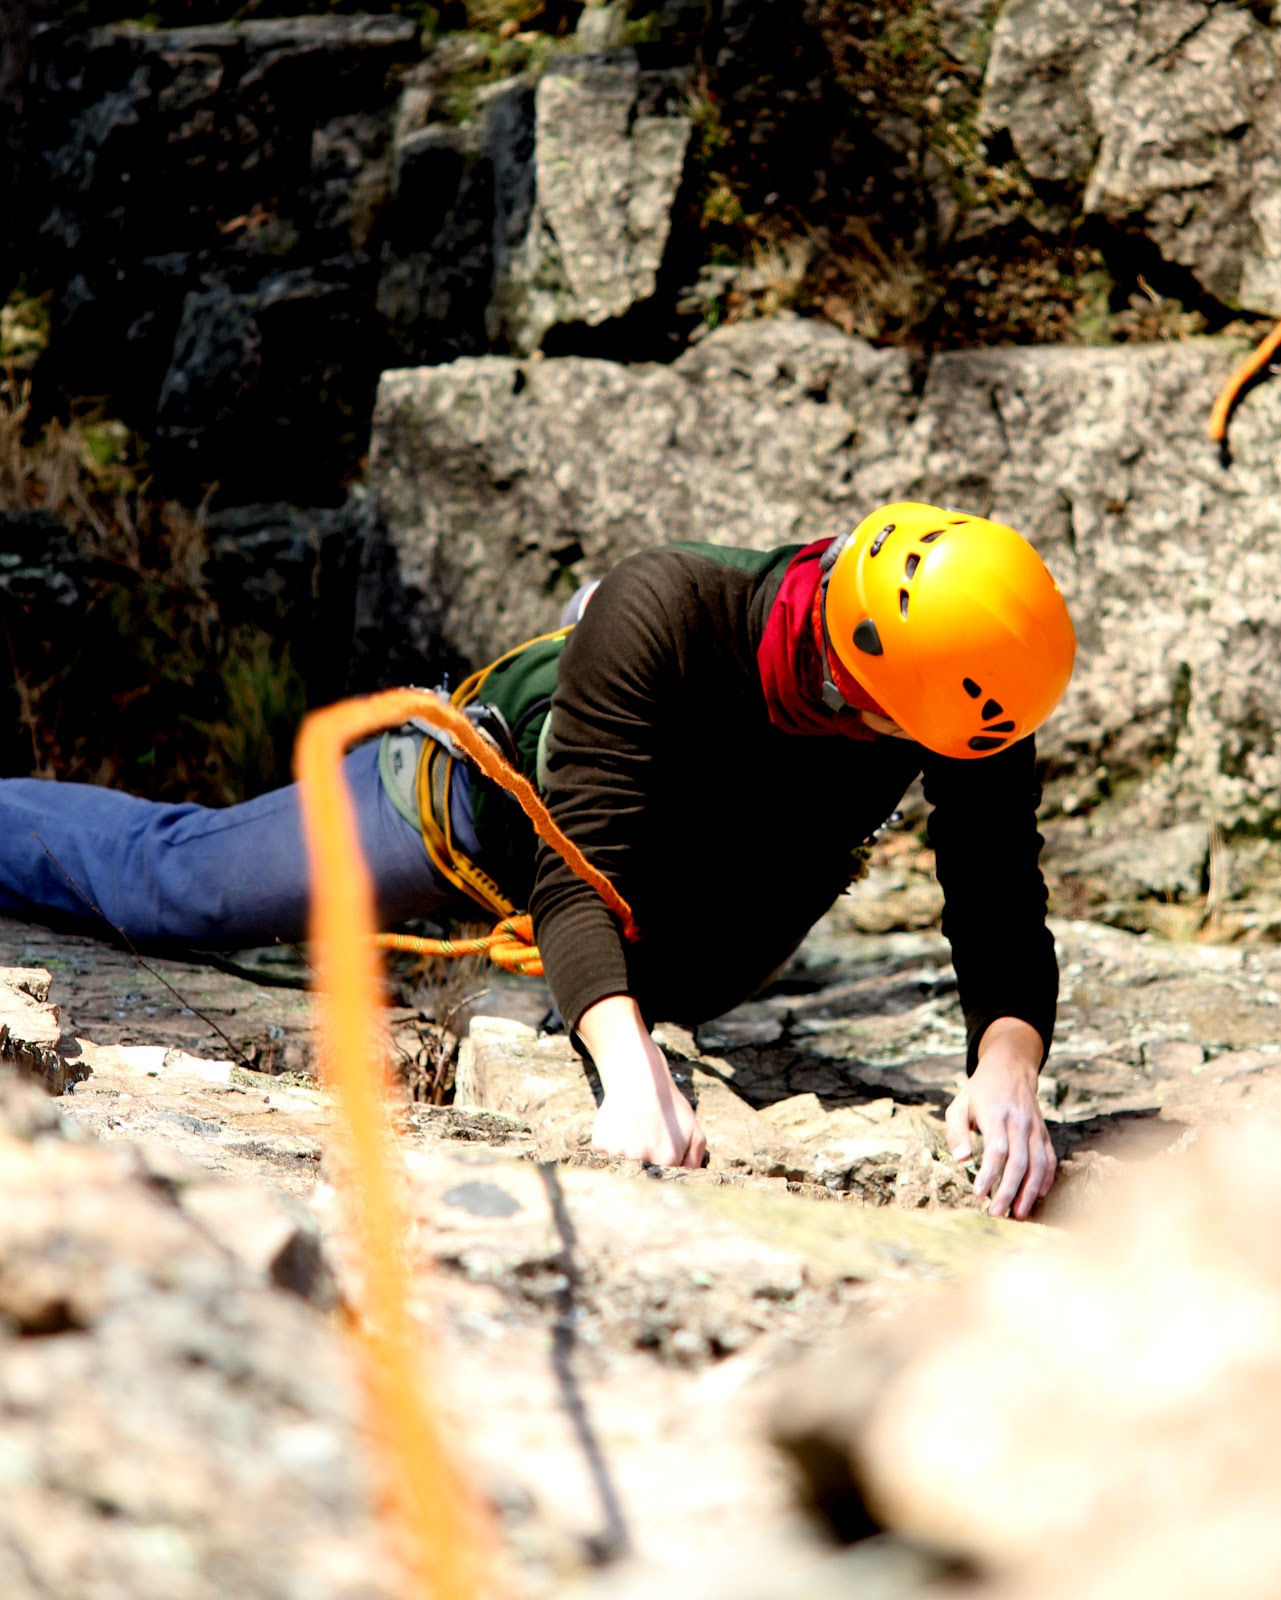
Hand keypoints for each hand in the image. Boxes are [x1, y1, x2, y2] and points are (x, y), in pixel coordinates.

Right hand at [576, 995, 707, 1168]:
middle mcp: (642, 1159)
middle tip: (646, 1150)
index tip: (660, 1165)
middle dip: (644, 1170)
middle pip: (641, 1179)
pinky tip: (619, 1132)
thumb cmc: (668, 1107)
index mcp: (667, 1159)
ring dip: (626, 1161)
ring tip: (634, 1138)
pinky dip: (611, 1151)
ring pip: (621, 1170)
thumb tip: (689, 1185)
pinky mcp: (601, 1145)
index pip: (663, 1184)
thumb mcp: (693, 1131)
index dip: (662, 1177)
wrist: (639, 1078)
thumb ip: (695, 1161)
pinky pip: (605, 1159)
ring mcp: (619, 1152)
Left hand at [945, 1017, 1055, 1219]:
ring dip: (1029, 1191)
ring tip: (1018, 1214)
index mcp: (996, 1114)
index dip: (989, 1174)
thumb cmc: (979, 1092)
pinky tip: (1039, 1196)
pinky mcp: (1044, 1132)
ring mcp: (1035, 1127)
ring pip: (1038, 1163)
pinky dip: (1046, 1178)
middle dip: (1009, 1191)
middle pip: (1019, 1162)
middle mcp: (1020, 1122)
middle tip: (996, 1213)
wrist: (1010, 1068)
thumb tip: (960, 1160)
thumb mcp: (959, 1105)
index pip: (996, 1149)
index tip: (978, 1194)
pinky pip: (1049, 1158)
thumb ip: (956, 1132)